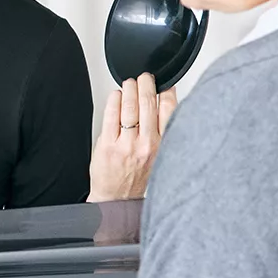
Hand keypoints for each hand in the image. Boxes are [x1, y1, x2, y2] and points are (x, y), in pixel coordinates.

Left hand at [87, 73, 176, 200]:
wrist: (117, 199)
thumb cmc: (137, 178)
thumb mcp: (160, 156)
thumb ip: (162, 132)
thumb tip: (165, 105)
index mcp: (162, 145)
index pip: (169, 110)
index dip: (167, 92)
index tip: (164, 84)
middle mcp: (146, 144)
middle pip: (148, 104)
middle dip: (146, 85)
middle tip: (144, 78)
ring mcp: (126, 144)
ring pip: (130, 106)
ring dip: (130, 89)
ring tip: (129, 83)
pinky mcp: (108, 144)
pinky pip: (111, 115)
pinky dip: (114, 100)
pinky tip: (116, 95)